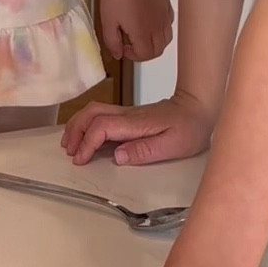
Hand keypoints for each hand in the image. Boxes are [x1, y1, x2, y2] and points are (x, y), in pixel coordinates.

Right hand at [62, 92, 210, 166]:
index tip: (81, 160)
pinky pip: (100, 115)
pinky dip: (86, 124)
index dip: (87, 143)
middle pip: (91, 113)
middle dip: (75, 131)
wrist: (198, 107)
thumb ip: (145, 151)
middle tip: (69, 153)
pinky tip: (85, 138)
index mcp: (136, 123)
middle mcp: (127, 115)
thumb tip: (118, 156)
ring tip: (70, 145)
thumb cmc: (189, 127)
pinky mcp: (128, 116)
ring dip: (77, 126)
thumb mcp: (173, 145)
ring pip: (93, 111)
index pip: (102, 127)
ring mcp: (126, 114)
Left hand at [98, 0, 173, 60]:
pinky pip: (169, 22)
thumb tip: (119, 54)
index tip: (123, 46)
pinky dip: (161, 28)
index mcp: (143, 33)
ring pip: (166, 38)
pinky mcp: (167, 4)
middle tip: (131, 43)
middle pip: (158, 50)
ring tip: (140, 33)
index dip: (133, 55)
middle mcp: (158, 27)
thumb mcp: (108, 21)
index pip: (146, 55)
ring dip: (154, 41)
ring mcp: (165, 15)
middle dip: (144, 52)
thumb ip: (112, 42)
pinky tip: (149, 19)